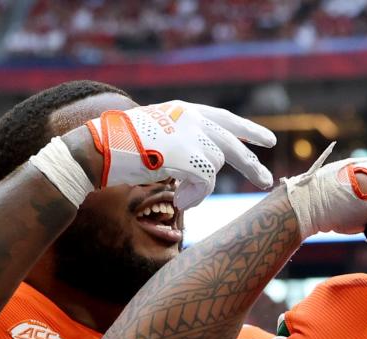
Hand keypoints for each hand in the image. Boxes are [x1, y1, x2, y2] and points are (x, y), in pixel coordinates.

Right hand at [83, 101, 275, 209]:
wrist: (98, 149)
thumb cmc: (122, 147)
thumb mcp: (160, 135)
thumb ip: (187, 141)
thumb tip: (212, 162)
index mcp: (185, 110)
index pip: (225, 119)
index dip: (248, 131)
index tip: (268, 141)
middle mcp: (192, 118)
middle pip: (232, 144)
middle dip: (251, 165)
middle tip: (267, 181)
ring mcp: (191, 134)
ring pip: (217, 167)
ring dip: (202, 189)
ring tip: (183, 196)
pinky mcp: (188, 154)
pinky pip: (207, 182)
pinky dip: (196, 196)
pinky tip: (180, 201)